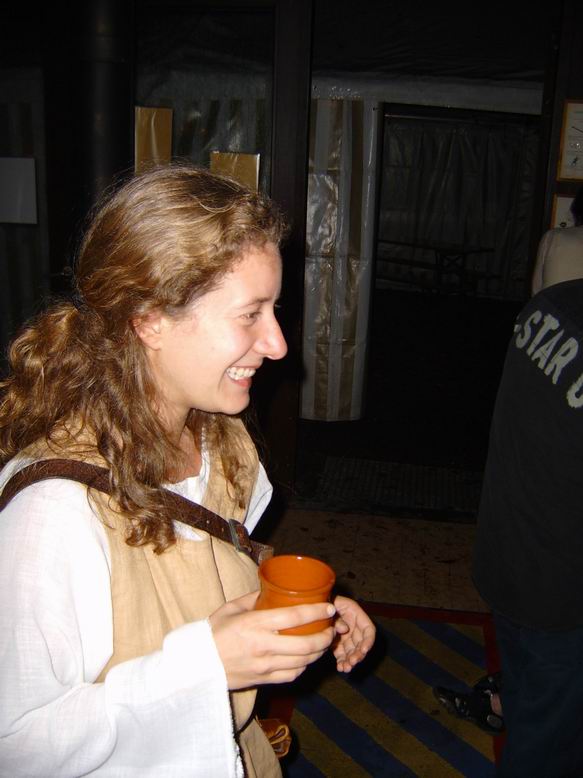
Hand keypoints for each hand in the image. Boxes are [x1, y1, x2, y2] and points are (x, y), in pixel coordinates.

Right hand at [209, 591, 335, 689]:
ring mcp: (265, 666)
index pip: (295, 617)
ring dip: (319, 652)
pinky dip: (304, 666)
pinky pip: (292, 675)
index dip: (317, 612)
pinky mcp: (264, 680)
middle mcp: (264, 646)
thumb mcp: (232, 608)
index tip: (329, 608)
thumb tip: (274, 589)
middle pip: (306, 644)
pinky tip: (307, 658)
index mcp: (256, 624)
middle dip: (326, 636)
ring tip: (324, 642)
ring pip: (303, 662)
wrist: (196, 664)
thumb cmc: (213, 632)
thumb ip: (254, 598)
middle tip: (331, 628)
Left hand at [332, 595, 375, 671]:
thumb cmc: (325, 601)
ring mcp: (346, 636)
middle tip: (352, 662)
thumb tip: (344, 629)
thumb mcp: (333, 604)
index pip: (369, 629)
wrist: (314, 605)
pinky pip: (342, 654)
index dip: (369, 641)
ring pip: (352, 651)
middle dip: (358, 654)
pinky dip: (342, 661)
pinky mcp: (338, 643)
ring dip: (351, 661)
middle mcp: (354, 628)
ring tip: (346, 668)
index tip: (364, 649)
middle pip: (361, 643)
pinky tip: (340, 668)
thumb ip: (339, 616)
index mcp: (357, 615)